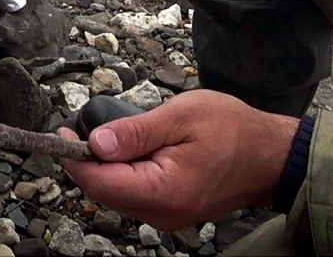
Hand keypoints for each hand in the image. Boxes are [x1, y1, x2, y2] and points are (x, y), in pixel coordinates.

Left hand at [61, 90, 299, 230]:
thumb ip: (135, 132)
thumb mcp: (182, 116)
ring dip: (106, 167)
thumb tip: (95, 142)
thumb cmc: (234, 130)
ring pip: (117, 194)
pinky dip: (124, 173)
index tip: (61, 134)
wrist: (271, 154)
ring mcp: (168, 215)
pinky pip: (134, 194)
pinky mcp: (172, 210)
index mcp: (163, 191)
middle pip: (104, 191)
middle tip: (81, 129)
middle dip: (87, 161)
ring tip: (112, 135)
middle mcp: (162, 213)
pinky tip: (130, 150)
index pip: (100, 182)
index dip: (74, 159)